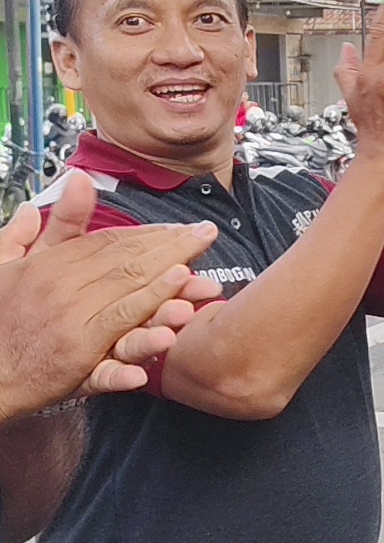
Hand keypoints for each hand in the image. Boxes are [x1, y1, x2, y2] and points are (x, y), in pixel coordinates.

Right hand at [0, 176, 221, 419]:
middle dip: (172, 248)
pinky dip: (139, 340)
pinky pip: (115, 345)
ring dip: (162, 289)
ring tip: (190, 274)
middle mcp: (63, 291)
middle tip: (206, 235)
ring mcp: (71, 325)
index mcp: (51, 266)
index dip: (150, 233)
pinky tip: (164, 335)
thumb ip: (47, 226)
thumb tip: (73, 182)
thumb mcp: (7, 263)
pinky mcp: (76, 360)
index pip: (110, 242)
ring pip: (127, 301)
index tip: (182, 227)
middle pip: (127, 264)